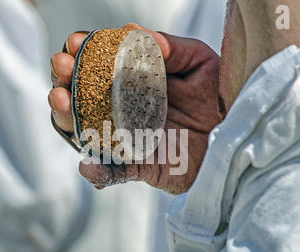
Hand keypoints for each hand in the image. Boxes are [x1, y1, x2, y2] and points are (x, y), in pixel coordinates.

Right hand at [48, 24, 222, 193]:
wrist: (239, 133)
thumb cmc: (219, 95)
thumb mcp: (199, 62)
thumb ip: (169, 47)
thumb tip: (130, 32)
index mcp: (136, 83)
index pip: (99, 68)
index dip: (82, 55)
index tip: (74, 44)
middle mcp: (126, 110)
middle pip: (83, 98)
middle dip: (64, 82)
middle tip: (61, 70)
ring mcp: (129, 138)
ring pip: (87, 132)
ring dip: (67, 120)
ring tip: (60, 102)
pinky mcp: (140, 166)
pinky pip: (113, 172)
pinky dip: (97, 171)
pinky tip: (88, 163)